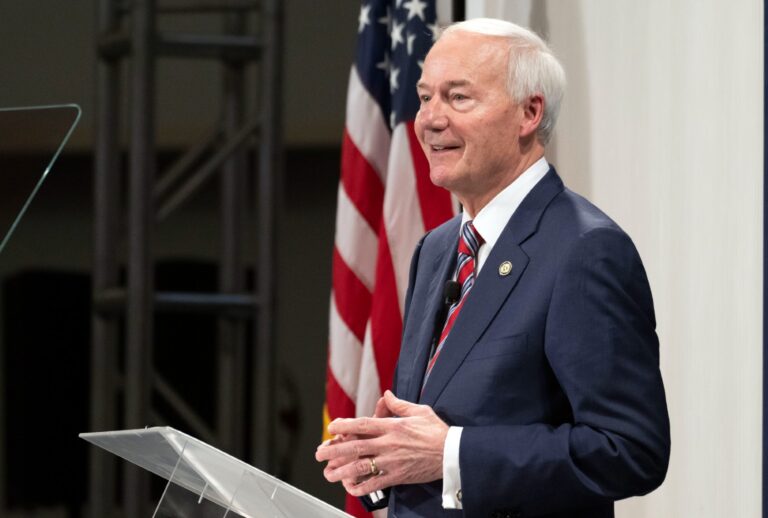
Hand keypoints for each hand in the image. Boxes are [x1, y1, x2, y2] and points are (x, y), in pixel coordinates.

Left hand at [315, 390, 448, 496]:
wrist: (452, 454)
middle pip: (355, 446)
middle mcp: (388, 443)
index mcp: (393, 426)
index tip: (332, 427)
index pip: (363, 424)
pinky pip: (375, 483)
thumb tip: (387, 395)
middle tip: (319, 453)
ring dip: (342, 471)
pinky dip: (361, 487)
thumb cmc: (437, 431)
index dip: (344, 425)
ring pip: (361, 467)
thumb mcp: (420, 411)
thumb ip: (399, 404)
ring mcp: (391, 461)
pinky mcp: (397, 477)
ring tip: (328, 474)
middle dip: (334, 450)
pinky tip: (350, 488)